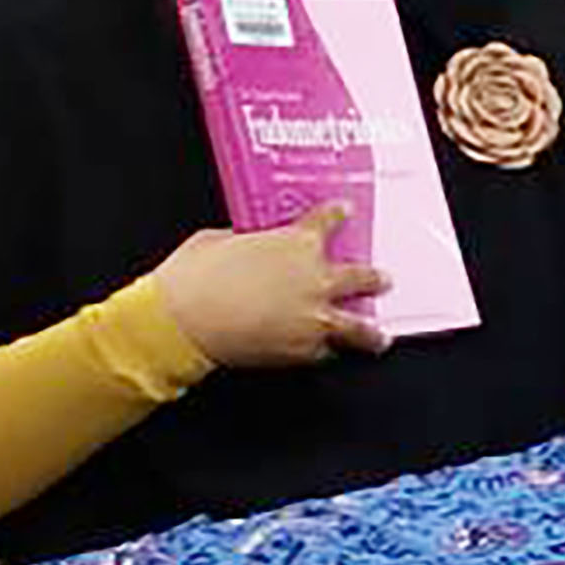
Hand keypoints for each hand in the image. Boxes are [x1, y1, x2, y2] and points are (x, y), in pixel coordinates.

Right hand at [153, 209, 386, 367]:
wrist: (181, 322)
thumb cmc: (193, 278)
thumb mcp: (218, 240)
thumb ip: (244, 241)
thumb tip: (245, 246)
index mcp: (296, 243)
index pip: (326, 221)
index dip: (337, 215)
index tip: (345, 211)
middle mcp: (316, 280)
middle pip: (361, 277)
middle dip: (374, 279)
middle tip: (383, 280)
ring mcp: (314, 318)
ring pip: (357, 327)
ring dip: (370, 332)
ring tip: (379, 338)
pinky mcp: (302, 350)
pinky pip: (323, 352)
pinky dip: (324, 352)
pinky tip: (326, 353)